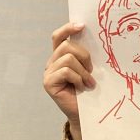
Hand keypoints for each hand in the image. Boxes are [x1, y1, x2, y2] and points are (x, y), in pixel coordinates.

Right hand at [43, 22, 94, 139]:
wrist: (85, 114)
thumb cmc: (88, 91)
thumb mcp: (88, 69)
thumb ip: (85, 55)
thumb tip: (90, 37)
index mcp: (60, 57)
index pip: (59, 36)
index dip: (68, 29)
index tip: (82, 25)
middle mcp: (51, 63)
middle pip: (66, 46)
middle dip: (84, 56)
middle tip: (91, 70)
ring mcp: (48, 73)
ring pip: (68, 58)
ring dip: (83, 71)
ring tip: (88, 83)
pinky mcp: (48, 83)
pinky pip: (66, 71)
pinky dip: (78, 79)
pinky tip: (81, 88)